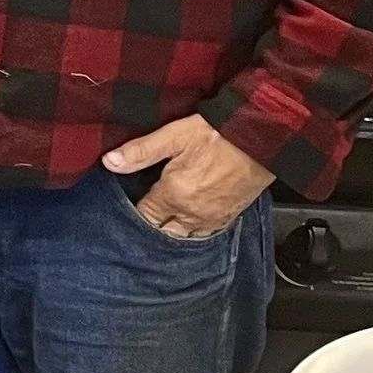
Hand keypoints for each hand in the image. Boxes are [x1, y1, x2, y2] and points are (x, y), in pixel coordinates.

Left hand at [102, 117, 272, 238]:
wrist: (263, 139)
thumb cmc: (219, 134)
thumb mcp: (175, 135)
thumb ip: (140, 151)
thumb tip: (109, 162)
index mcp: (174, 195)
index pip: (144, 215)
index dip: (132, 212)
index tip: (125, 208)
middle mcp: (191, 214)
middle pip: (162, 233)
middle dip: (151, 228)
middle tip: (143, 219)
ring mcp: (211, 219)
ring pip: (184, 238)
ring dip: (171, 232)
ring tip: (162, 224)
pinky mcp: (228, 218)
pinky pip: (204, 235)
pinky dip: (193, 233)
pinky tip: (188, 224)